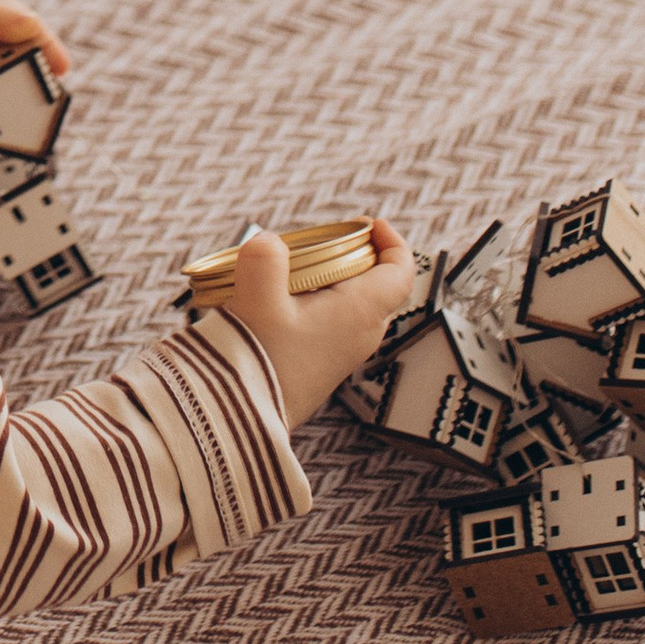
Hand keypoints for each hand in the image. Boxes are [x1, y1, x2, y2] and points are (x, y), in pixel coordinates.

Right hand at [212, 221, 419, 432]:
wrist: (243, 419)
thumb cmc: (259, 362)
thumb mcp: (256, 300)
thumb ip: (264, 260)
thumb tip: (269, 241)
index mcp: (359, 312)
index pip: (400, 273)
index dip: (393, 243)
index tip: (371, 224)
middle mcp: (360, 334)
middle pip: (378, 285)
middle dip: (355, 256)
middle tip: (321, 241)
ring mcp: (343, 352)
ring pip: (354, 304)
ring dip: (332, 280)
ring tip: (292, 267)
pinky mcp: (323, 364)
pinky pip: (334, 322)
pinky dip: (317, 301)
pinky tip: (278, 300)